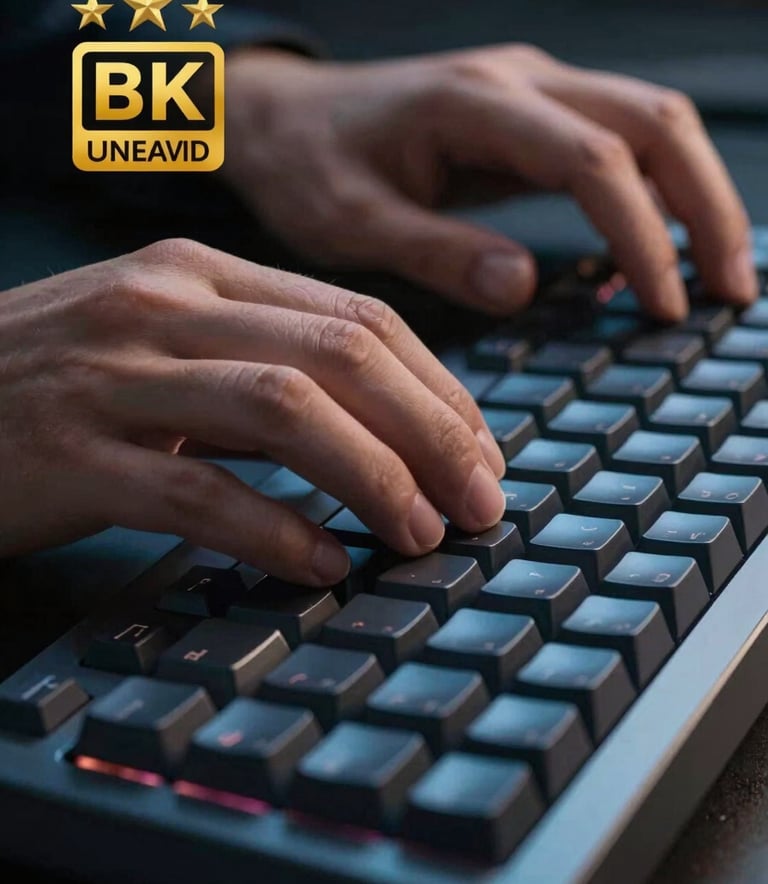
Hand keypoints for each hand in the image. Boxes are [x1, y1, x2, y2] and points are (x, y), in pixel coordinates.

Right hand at [0, 239, 505, 583]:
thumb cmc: (65, 380)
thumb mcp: (172, 348)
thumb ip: (268, 371)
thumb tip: (386, 434)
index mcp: (202, 272)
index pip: (357, 317)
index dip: (438, 389)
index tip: (480, 451)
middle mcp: (166, 306)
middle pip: (340, 355)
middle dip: (432, 433)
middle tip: (481, 502)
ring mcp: (115, 374)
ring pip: (282, 410)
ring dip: (372, 477)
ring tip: (421, 535)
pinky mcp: (71, 453)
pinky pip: (196, 490)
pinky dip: (274, 531)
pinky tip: (322, 566)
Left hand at [223, 44, 757, 320]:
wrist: (282, 121)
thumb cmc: (306, 169)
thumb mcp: (352, 223)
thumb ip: (436, 252)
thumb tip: (526, 287)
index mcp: (475, 105)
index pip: (595, 161)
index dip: (643, 235)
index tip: (664, 307)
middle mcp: (518, 82)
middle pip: (654, 124)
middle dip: (705, 209)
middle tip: (731, 294)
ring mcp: (529, 91)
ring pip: (650, 124)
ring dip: (695, 196)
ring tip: (718, 275)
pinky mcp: (528, 116)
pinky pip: (617, 141)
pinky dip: (657, 192)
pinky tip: (661, 248)